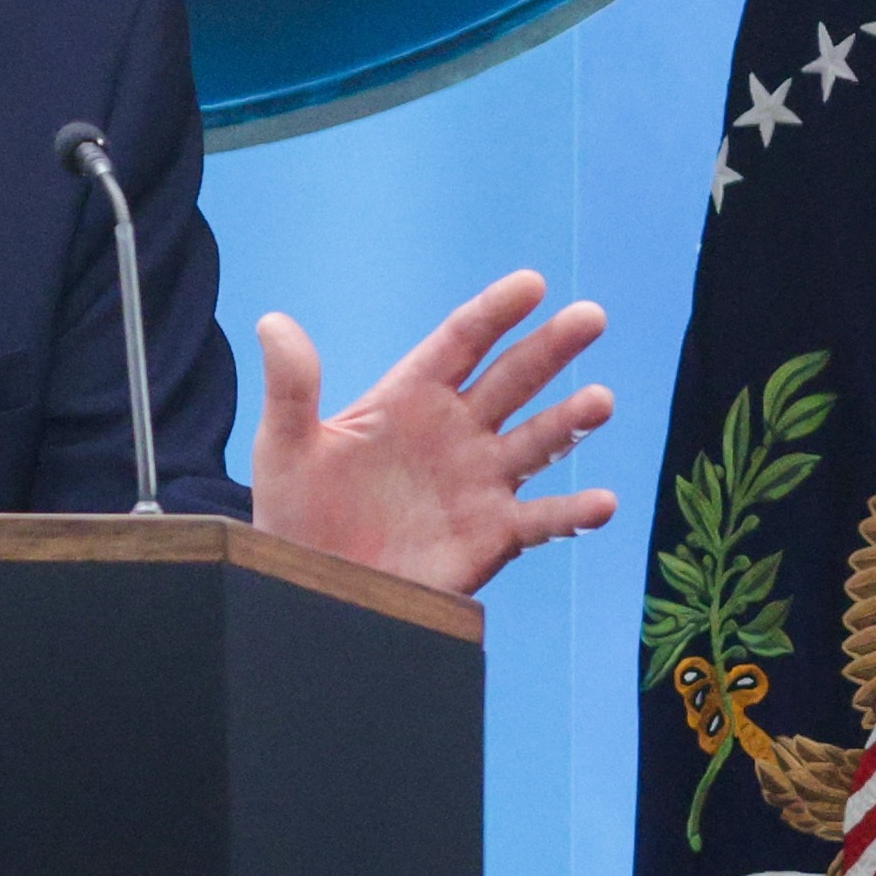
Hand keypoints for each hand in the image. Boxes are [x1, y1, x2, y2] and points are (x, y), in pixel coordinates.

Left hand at [249, 270, 616, 596]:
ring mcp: (481, 482)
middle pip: (515, 379)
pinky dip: (573, 514)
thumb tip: (273, 323)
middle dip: (553, 348)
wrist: (313, 590)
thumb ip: (292, 387)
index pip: (462, 341)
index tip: (531, 285)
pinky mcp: (494, 535)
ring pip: (538, 442)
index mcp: (412, 397)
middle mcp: (457, 432)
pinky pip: (542, 519)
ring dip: (571, 422)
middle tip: (591, 317)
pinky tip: (601, 502)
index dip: (496, 312)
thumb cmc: (296, 514)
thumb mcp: (285, 448)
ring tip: (599, 402)